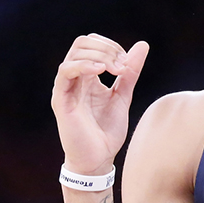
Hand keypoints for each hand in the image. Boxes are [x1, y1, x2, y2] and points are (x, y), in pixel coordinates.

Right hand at [51, 34, 148, 174]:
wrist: (98, 159)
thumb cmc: (107, 130)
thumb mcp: (124, 95)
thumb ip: (130, 71)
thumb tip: (143, 44)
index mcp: (86, 76)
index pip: (91, 43)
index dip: (111, 46)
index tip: (127, 63)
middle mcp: (74, 79)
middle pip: (82, 43)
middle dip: (106, 48)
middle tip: (122, 66)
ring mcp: (66, 88)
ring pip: (74, 54)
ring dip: (99, 55)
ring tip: (116, 69)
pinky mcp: (61, 100)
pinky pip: (65, 72)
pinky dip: (84, 66)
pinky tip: (101, 71)